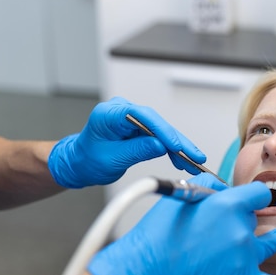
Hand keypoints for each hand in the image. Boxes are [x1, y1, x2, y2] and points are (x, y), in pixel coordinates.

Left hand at [48, 97, 206, 187]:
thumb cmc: (88, 160)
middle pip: (157, 123)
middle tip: (194, 156)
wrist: (80, 163)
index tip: (176, 146)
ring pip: (162, 130)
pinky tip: (183, 159)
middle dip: (177, 141)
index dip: (162, 130)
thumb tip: (160, 145)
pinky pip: (159, 136)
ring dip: (179, 147)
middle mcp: (123, 111)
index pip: (141, 116)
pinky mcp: (139, 128)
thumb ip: (136, 150)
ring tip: (193, 163)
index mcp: (109, 114)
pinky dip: (171, 149)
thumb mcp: (112, 159)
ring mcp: (132, 118)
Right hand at [89, 174, 275, 274]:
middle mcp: (242, 230)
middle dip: (253, 220)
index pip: (259, 193)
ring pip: (274, 242)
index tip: (249, 200)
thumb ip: (209, 186)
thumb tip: (223, 187)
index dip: (253, 197)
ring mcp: (246, 258)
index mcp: (229, 206)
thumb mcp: (180, 197)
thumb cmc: (157, 236)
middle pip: (262, 218)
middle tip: (238, 226)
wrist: (146, 274)